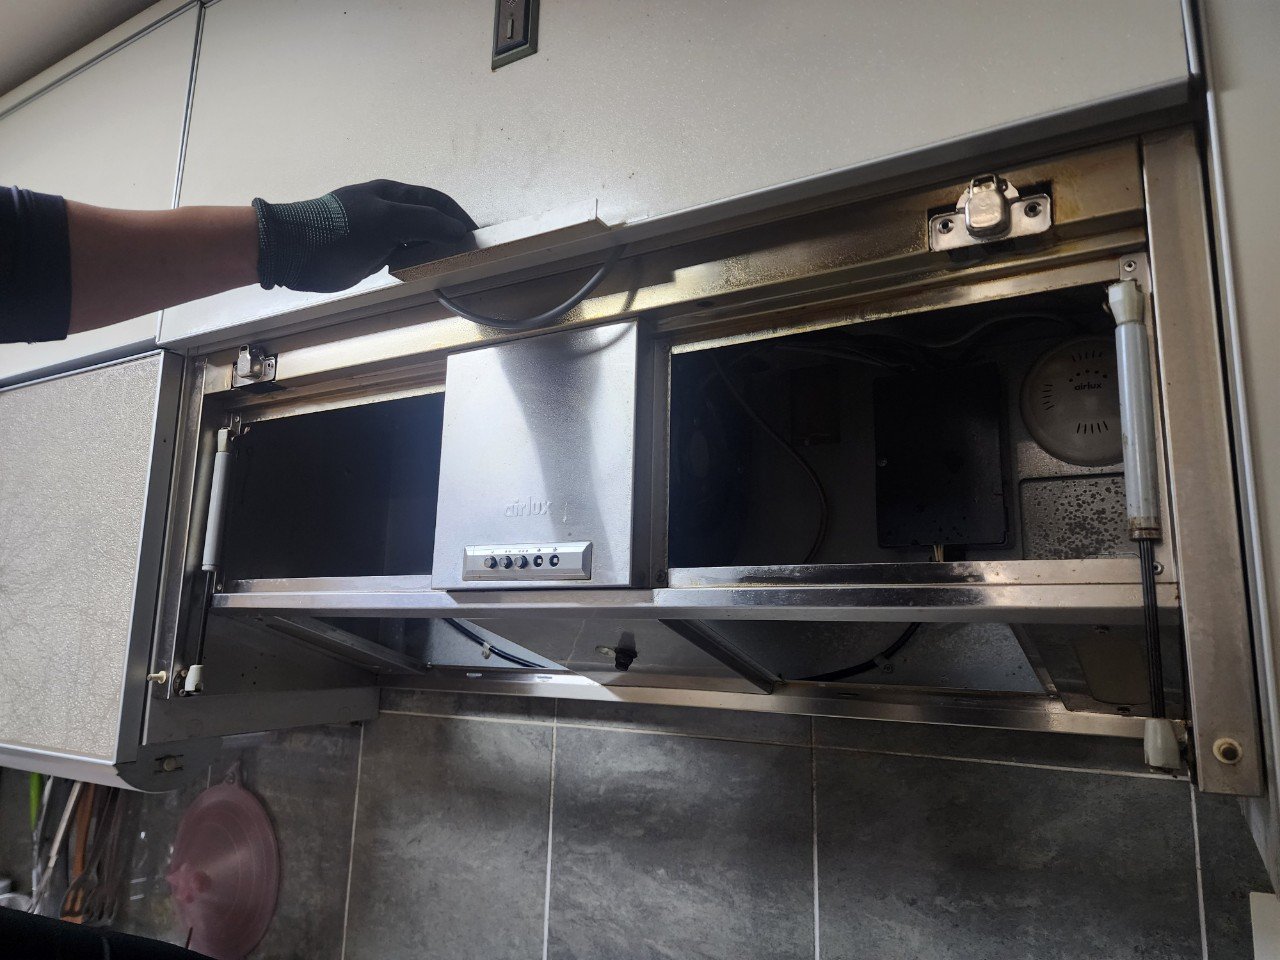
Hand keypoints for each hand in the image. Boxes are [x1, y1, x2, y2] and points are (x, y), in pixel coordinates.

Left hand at [252, 179, 475, 291]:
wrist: (296, 251)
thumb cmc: (341, 230)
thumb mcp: (386, 220)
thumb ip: (424, 222)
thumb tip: (458, 229)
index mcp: (391, 193)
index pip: (435, 200)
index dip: (457, 215)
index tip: (475, 234)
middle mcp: (388, 209)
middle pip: (427, 218)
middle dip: (448, 231)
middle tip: (466, 252)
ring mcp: (378, 232)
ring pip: (415, 237)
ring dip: (432, 248)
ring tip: (449, 263)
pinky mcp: (370, 254)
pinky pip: (401, 254)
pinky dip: (415, 260)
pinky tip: (422, 270)